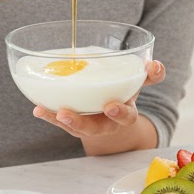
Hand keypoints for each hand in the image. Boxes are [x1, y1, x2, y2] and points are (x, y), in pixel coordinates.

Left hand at [32, 60, 166, 138]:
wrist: (111, 114)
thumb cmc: (123, 94)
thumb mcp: (136, 84)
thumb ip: (148, 75)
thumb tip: (156, 64)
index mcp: (124, 115)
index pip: (126, 117)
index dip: (120, 113)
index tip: (111, 106)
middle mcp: (105, 125)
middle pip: (94, 128)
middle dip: (80, 122)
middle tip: (67, 114)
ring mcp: (87, 126)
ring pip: (73, 127)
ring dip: (59, 120)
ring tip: (46, 110)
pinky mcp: (72, 124)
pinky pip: (59, 121)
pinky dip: (48, 114)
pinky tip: (37, 107)